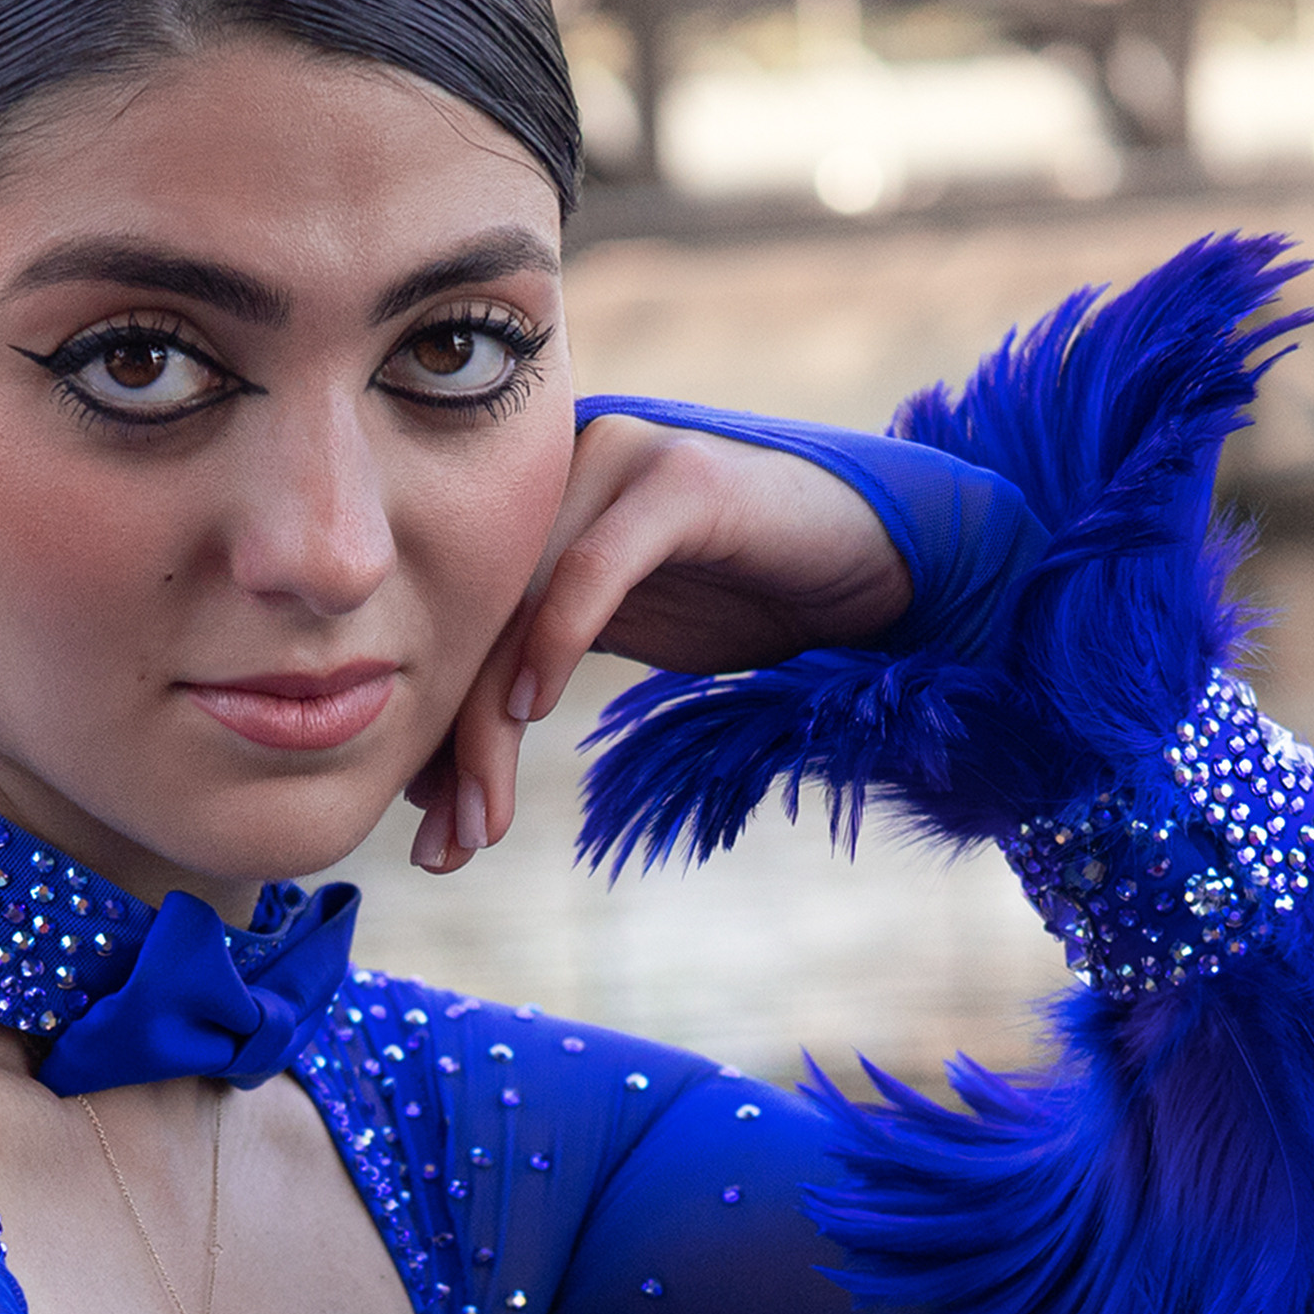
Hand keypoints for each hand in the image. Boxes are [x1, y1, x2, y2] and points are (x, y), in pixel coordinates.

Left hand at [407, 413, 911, 872]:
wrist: (887, 562)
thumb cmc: (759, 599)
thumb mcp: (633, 644)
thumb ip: (541, 676)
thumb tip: (448, 776)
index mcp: (540, 509)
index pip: (461, 631)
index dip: (439, 734)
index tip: (426, 831)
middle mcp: (564, 472)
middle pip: (477, 624)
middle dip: (456, 748)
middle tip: (443, 851)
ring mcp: (621, 462)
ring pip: (520, 605)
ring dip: (493, 726)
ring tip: (481, 822)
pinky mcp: (681, 477)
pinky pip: (594, 564)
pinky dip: (555, 637)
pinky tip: (533, 711)